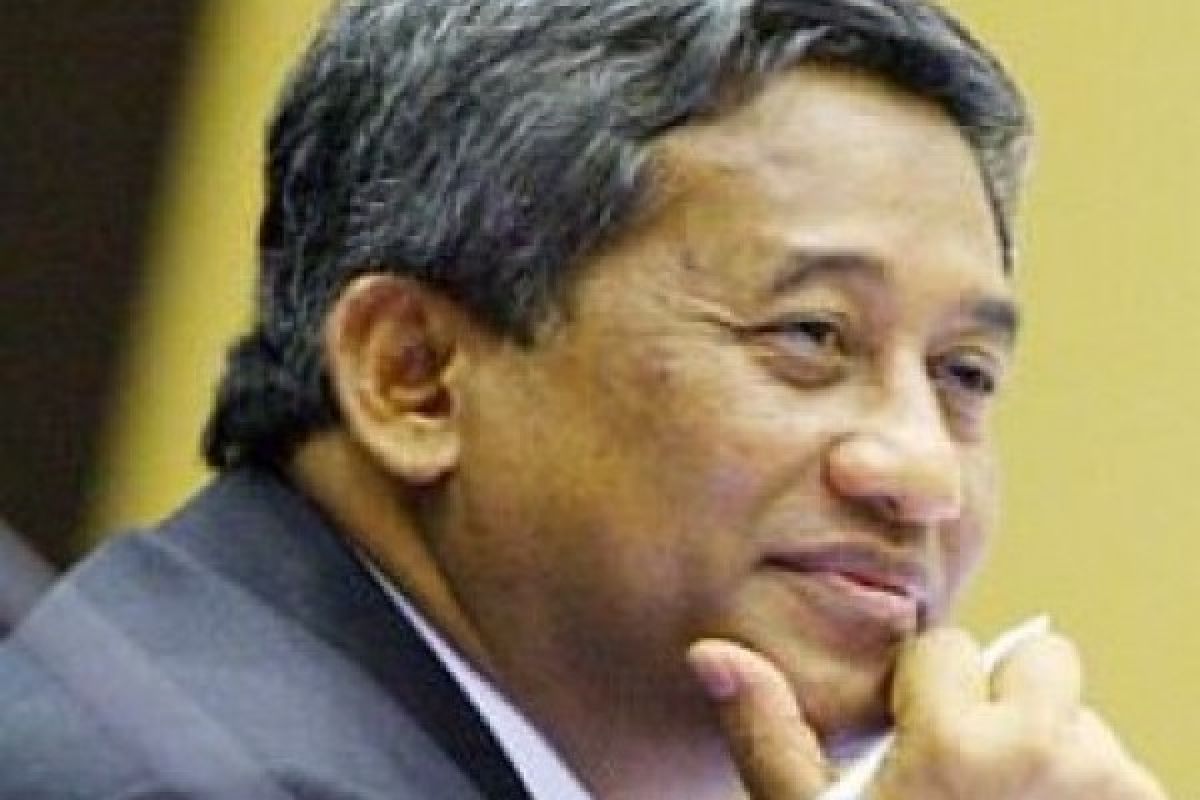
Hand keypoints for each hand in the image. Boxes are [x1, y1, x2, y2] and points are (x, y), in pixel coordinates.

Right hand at [688, 630, 1168, 798]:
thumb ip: (767, 733)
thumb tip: (710, 652)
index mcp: (958, 744)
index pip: (947, 647)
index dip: (923, 696)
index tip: (914, 751)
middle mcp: (1050, 754)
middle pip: (1040, 658)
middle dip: (1004, 699)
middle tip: (971, 771)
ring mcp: (1112, 788)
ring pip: (1081, 718)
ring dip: (1052, 750)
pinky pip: (1119, 770)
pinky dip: (1090, 791)